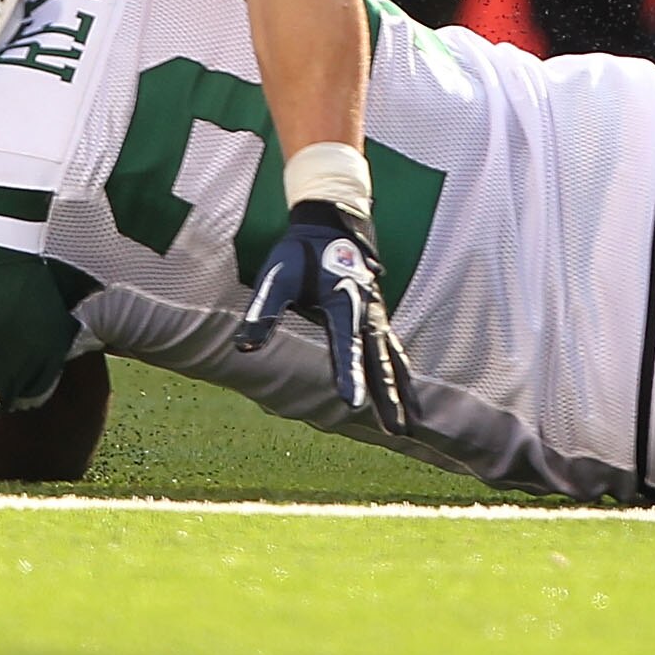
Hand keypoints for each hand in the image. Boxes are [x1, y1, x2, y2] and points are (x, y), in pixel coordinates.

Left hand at [232, 199, 414, 432]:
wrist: (329, 224)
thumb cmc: (299, 253)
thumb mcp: (276, 277)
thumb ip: (263, 312)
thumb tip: (242, 348)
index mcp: (343, 300)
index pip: (346, 344)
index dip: (349, 375)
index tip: (352, 405)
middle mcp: (366, 311)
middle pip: (380, 360)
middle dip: (388, 396)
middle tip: (396, 430)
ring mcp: (376, 316)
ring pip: (393, 359)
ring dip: (402, 392)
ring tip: (412, 426)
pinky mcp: (376, 319)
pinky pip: (394, 352)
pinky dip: (404, 376)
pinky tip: (409, 398)